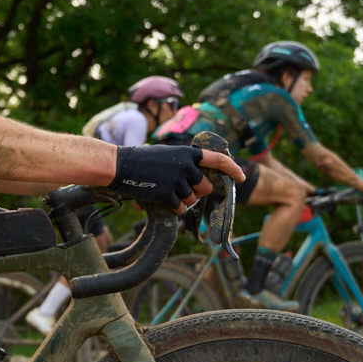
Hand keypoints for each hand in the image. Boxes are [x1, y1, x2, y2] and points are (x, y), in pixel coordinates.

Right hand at [107, 146, 243, 212]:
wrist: (121, 165)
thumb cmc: (142, 160)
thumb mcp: (168, 154)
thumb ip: (186, 163)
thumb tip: (200, 181)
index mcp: (188, 153)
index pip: (219, 160)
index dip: (233, 169)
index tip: (241, 178)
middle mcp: (187, 165)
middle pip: (206, 188)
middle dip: (197, 192)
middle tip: (182, 190)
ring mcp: (177, 180)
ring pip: (193, 200)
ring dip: (182, 201)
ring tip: (166, 192)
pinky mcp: (167, 193)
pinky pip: (180, 208)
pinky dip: (173, 208)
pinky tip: (161, 200)